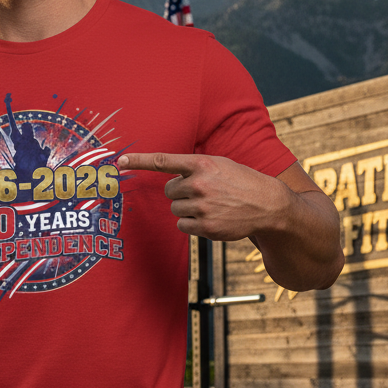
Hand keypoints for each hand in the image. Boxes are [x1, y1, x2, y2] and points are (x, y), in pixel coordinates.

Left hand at [117, 152, 289, 241]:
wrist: (268, 205)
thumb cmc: (241, 182)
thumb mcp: (220, 165)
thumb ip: (193, 168)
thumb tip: (167, 176)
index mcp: (201, 164)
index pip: (163, 161)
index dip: (138, 161)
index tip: (119, 160)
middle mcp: (199, 184)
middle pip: (169, 191)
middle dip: (181, 192)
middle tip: (202, 193)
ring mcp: (201, 207)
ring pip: (175, 209)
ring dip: (187, 208)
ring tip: (211, 205)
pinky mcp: (205, 227)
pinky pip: (182, 225)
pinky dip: (192, 224)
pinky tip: (211, 218)